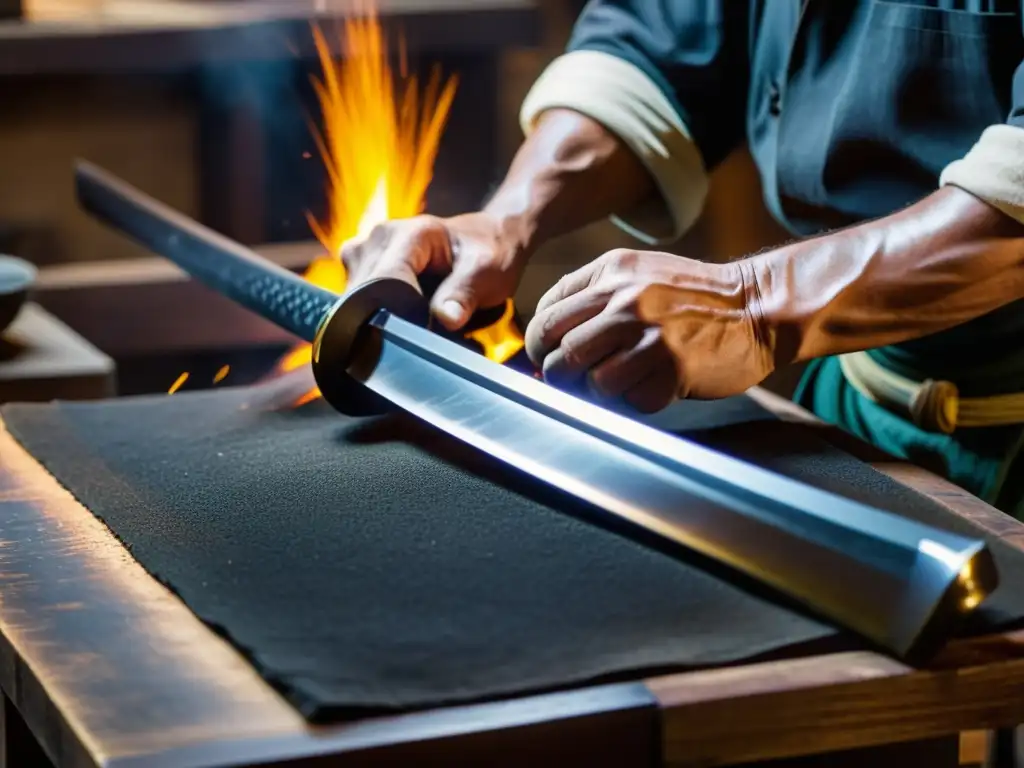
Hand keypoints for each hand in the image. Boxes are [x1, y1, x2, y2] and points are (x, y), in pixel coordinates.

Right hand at [341, 212, 528, 330]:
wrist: (483, 240)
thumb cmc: (488, 254)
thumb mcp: (487, 271)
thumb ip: (465, 292)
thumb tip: (447, 319)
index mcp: (412, 234)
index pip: (386, 280)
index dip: (398, 313)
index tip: (418, 335)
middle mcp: (378, 237)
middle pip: (364, 293)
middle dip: (386, 320)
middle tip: (418, 335)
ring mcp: (362, 250)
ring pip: (354, 300)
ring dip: (377, 319)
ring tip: (412, 324)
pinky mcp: (356, 265)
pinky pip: (353, 299)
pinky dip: (372, 314)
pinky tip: (397, 318)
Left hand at [524, 249, 772, 411]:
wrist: (756, 305)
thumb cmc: (691, 297)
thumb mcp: (638, 273)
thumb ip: (592, 295)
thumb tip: (546, 338)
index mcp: (611, 273)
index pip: (547, 314)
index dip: (540, 344)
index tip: (548, 356)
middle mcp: (626, 302)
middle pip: (560, 353)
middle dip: (557, 375)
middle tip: (570, 381)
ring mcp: (650, 337)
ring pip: (590, 382)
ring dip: (598, 392)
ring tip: (618, 382)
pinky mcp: (672, 370)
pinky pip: (630, 401)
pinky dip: (636, 400)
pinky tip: (653, 385)